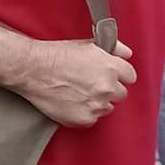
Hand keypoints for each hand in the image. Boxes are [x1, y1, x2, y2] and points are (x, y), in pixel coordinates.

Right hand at [16, 37, 135, 127]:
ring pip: (107, 107)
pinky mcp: (85, 119)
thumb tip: (126, 53)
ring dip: (97, 102)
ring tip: (78, 92)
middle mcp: (107, 86)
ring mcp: (97, 105)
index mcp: (110, 66)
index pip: (130, 76)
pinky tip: (72, 102)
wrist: (33, 69)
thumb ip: (112, 48)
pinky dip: (84, 113)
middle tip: (90, 83)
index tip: (110, 75)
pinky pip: (92, 118)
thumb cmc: (56, 55)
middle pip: (120, 93)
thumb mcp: (86, 44)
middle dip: (108, 89)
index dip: (118, 75)